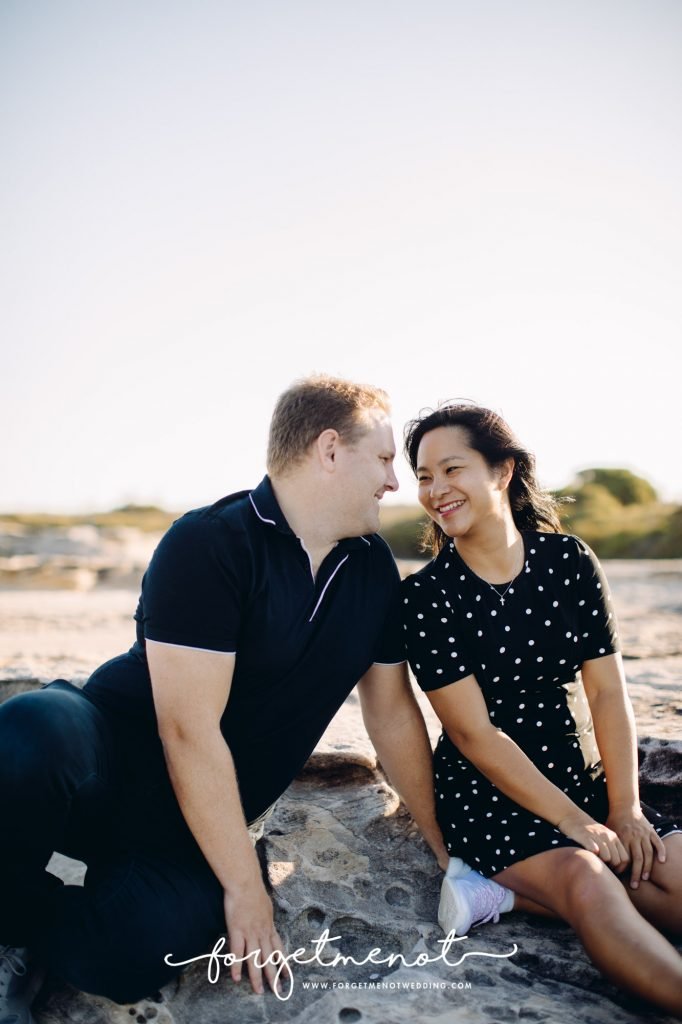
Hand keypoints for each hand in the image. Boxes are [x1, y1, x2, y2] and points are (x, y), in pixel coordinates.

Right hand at [223, 877, 284, 994]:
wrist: (245, 882)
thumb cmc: (254, 890)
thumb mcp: (266, 905)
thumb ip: (266, 916)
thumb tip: (267, 919)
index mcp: (269, 926)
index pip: (279, 949)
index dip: (283, 963)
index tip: (288, 976)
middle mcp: (262, 932)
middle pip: (269, 958)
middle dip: (273, 976)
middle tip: (277, 992)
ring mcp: (250, 933)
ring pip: (255, 959)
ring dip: (257, 977)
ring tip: (258, 991)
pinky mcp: (237, 931)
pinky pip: (237, 952)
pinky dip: (237, 966)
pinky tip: (236, 978)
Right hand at [556, 811, 629, 870]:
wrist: (571, 815)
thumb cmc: (587, 830)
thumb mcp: (603, 836)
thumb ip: (611, 847)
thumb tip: (617, 866)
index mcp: (614, 837)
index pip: (625, 858)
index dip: (620, 867)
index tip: (611, 869)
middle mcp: (608, 836)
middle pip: (617, 860)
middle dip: (610, 867)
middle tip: (601, 866)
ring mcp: (597, 836)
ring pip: (607, 857)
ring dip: (601, 862)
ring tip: (594, 860)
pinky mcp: (586, 836)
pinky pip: (594, 850)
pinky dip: (593, 855)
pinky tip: (588, 853)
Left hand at [606, 806, 666, 889]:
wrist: (624, 805)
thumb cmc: (613, 820)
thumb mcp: (607, 830)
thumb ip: (605, 844)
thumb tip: (599, 860)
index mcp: (622, 837)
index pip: (624, 857)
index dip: (622, 869)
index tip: (619, 876)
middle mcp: (634, 836)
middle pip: (637, 859)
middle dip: (635, 874)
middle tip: (634, 885)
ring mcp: (643, 834)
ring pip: (648, 853)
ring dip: (647, 867)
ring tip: (644, 878)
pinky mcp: (650, 830)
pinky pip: (657, 842)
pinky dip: (661, 851)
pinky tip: (661, 861)